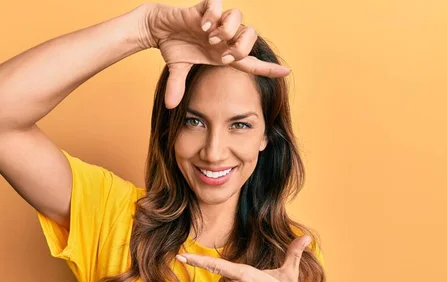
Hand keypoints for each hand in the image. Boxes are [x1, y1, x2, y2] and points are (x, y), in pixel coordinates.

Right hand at [142, 0, 290, 108]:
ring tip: (209, 39)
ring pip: (238, 17)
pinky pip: (218, 6)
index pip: (251, 62)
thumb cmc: (175, 46)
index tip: (286, 72)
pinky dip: (212, 16)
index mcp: (223, 52)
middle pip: (251, 37)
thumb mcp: (178, 69)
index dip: (268, 67)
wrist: (160, 27)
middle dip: (241, 48)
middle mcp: (224, 36)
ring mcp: (217, 20)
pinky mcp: (206, 6)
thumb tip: (169, 105)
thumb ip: (177, 86)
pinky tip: (202, 26)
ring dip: (226, 31)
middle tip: (223, 56)